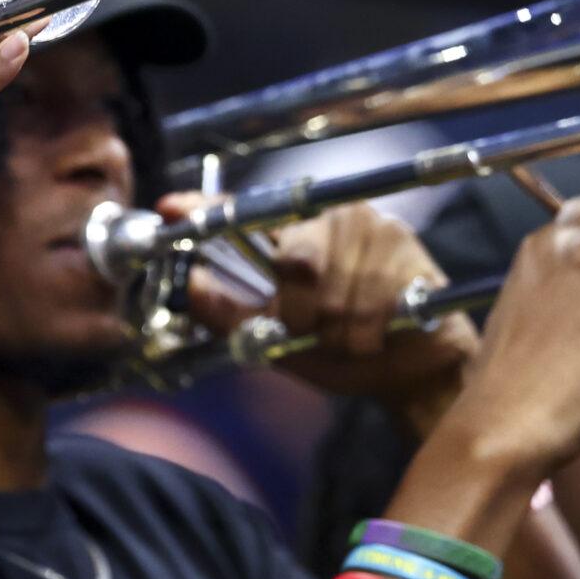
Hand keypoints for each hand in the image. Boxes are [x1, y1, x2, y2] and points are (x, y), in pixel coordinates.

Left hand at [164, 195, 476, 437]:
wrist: (410, 371)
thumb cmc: (342, 346)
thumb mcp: (278, 338)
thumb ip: (233, 315)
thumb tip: (192, 286)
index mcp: (293, 234)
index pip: (244, 211)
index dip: (206, 208)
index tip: (169, 207)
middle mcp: (329, 218)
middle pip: (296, 263)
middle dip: (301, 313)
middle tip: (311, 329)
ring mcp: (371, 227)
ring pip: (336, 293)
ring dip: (339, 333)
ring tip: (351, 336)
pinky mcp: (407, 248)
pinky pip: (373, 304)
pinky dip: (367, 335)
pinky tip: (378, 334)